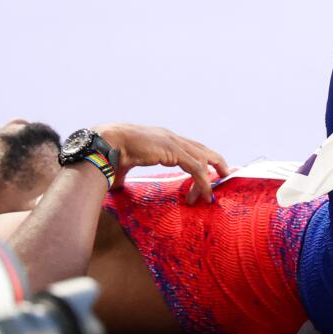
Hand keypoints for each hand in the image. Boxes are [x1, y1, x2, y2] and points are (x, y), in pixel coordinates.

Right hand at [96, 123, 230, 203]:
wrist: (106, 142)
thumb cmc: (109, 153)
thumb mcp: (122, 165)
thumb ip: (125, 175)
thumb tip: (116, 185)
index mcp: (161, 139)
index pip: (188, 147)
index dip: (200, 158)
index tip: (208, 170)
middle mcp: (170, 137)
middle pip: (201, 149)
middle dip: (216, 161)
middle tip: (227, 174)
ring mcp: (173, 142)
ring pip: (203, 159)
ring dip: (208, 180)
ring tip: (210, 195)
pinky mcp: (174, 151)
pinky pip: (196, 168)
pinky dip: (203, 182)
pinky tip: (204, 194)